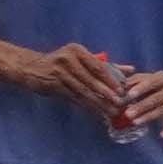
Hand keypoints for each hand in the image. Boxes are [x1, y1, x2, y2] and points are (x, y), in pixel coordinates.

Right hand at [30, 39, 149, 123]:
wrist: (31, 68)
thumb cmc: (61, 62)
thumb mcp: (81, 59)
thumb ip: (106, 65)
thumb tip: (131, 69)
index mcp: (77, 50)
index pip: (98, 66)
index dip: (110, 80)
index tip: (122, 91)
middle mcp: (68, 59)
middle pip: (91, 80)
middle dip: (107, 94)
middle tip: (120, 105)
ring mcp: (59, 72)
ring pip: (83, 91)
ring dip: (98, 103)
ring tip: (111, 112)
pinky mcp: (53, 85)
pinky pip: (74, 98)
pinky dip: (86, 106)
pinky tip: (96, 112)